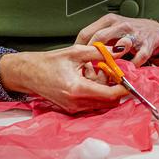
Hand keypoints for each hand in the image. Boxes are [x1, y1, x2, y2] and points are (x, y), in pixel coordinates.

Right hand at [1, 44, 126, 112]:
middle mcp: (76, 103)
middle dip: (114, 86)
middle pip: (108, 101)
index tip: (130, 78)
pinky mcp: (71, 109)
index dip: (123, 87)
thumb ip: (101, 52)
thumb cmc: (48, 62)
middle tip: (110, 69)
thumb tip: (121, 49)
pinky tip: (88, 78)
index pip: (110, 95)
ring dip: (105, 89)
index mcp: (78, 89)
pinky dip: (96, 92)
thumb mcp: (76, 52)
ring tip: (95, 71)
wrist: (28, 74)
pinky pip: (92, 104)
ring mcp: (74, 108)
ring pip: (101, 103)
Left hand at [75, 14, 158, 65]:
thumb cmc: (129, 32)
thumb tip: (78, 52)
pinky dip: (131, 67)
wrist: (154, 31)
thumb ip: (97, 38)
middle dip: (91, 55)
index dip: (78, 47)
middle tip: (87, 68)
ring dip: (110, 61)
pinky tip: (126, 71)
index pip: (87, 33)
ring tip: (105, 71)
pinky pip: (137, 58)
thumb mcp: (111, 29)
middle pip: (99, 38)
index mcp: (109, 20)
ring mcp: (134, 34)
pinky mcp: (147, 45)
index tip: (75, 59)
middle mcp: (120, 25)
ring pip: (118, 47)